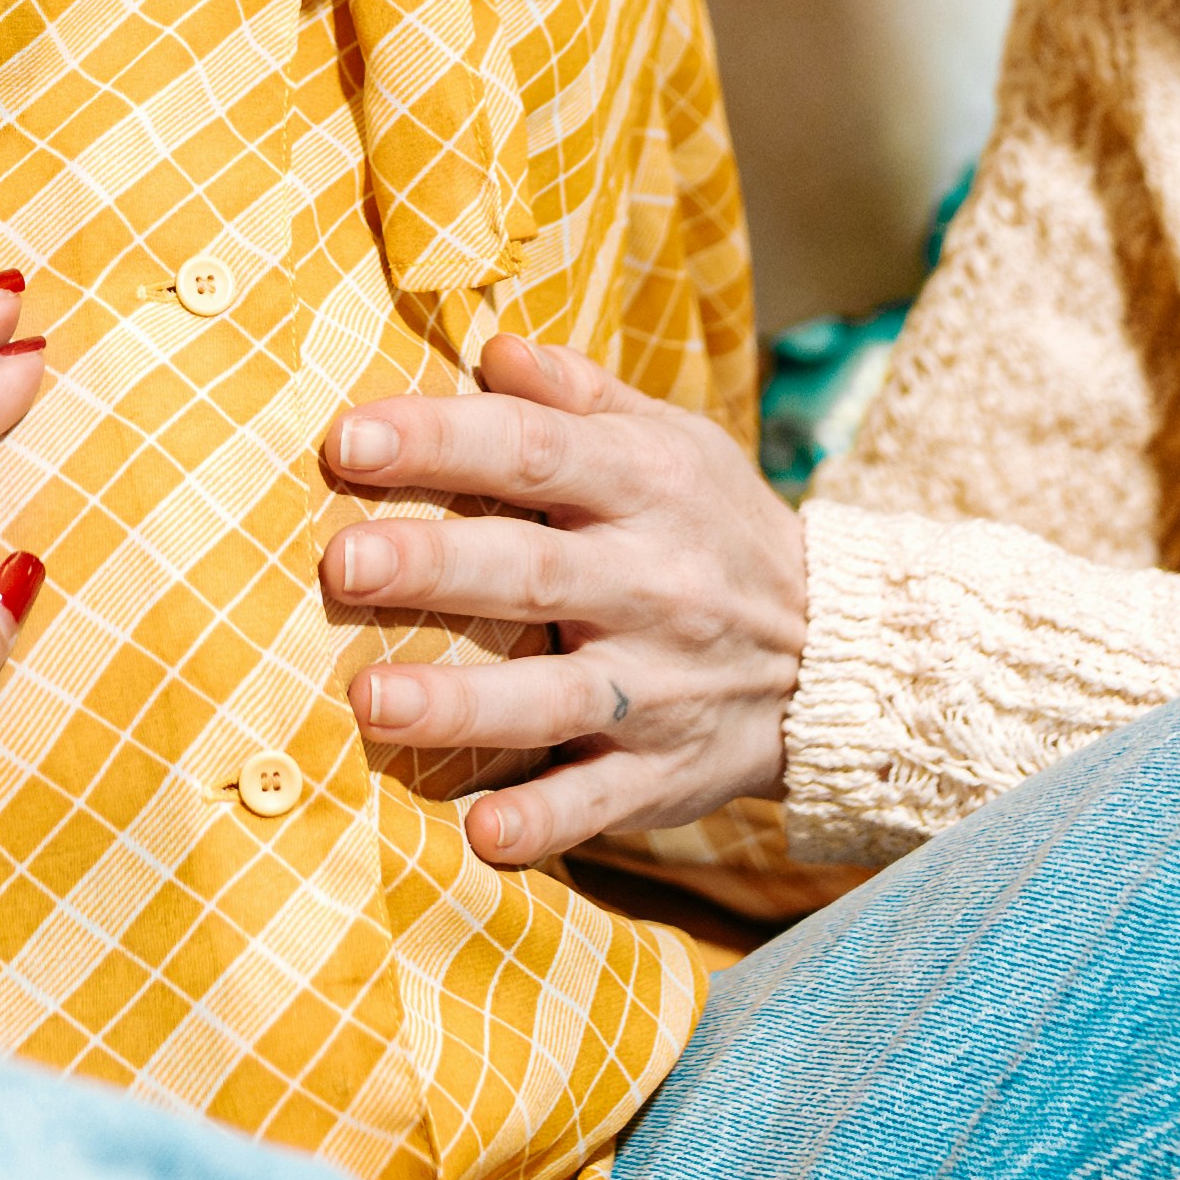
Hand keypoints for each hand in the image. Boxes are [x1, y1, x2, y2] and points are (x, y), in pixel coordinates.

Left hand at [316, 335, 804, 868]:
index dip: (442, 441)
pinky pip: (598, 802)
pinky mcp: (661, 775)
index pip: (535, 451)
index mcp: (647, 486)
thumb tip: (491, 345)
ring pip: (553, 698)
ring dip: (461, 704)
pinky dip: (542, 823)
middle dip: (434, 565)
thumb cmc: (715, 529)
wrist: (837, 655)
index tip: (348, 438)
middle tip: (342, 563)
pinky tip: (479, 834)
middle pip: (532, 572)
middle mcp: (653, 585)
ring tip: (369, 701)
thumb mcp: (673, 440)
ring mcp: (657, 688)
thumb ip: (580, 395)